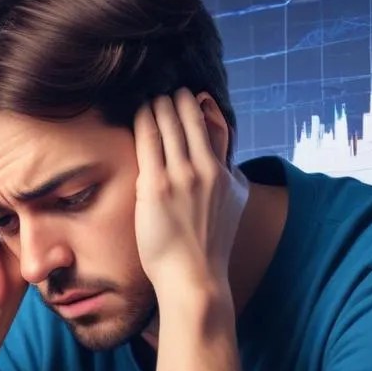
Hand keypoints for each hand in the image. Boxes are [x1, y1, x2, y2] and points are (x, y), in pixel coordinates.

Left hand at [133, 90, 247, 300]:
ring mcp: (183, 178)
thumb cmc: (208, 248)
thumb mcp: (233, 207)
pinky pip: (149, 141)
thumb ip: (231, 181)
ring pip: (170, 125)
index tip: (194, 96)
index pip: (219, 128)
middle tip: (166, 91)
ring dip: (159, 106)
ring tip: (151, 98)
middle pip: (192, 120)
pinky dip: (144, 121)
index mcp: (228, 175)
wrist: (195, 279)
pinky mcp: (157, 187)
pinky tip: (138, 112)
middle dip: (178, 100)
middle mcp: (208, 171)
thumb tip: (226, 164)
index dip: (204, 108)